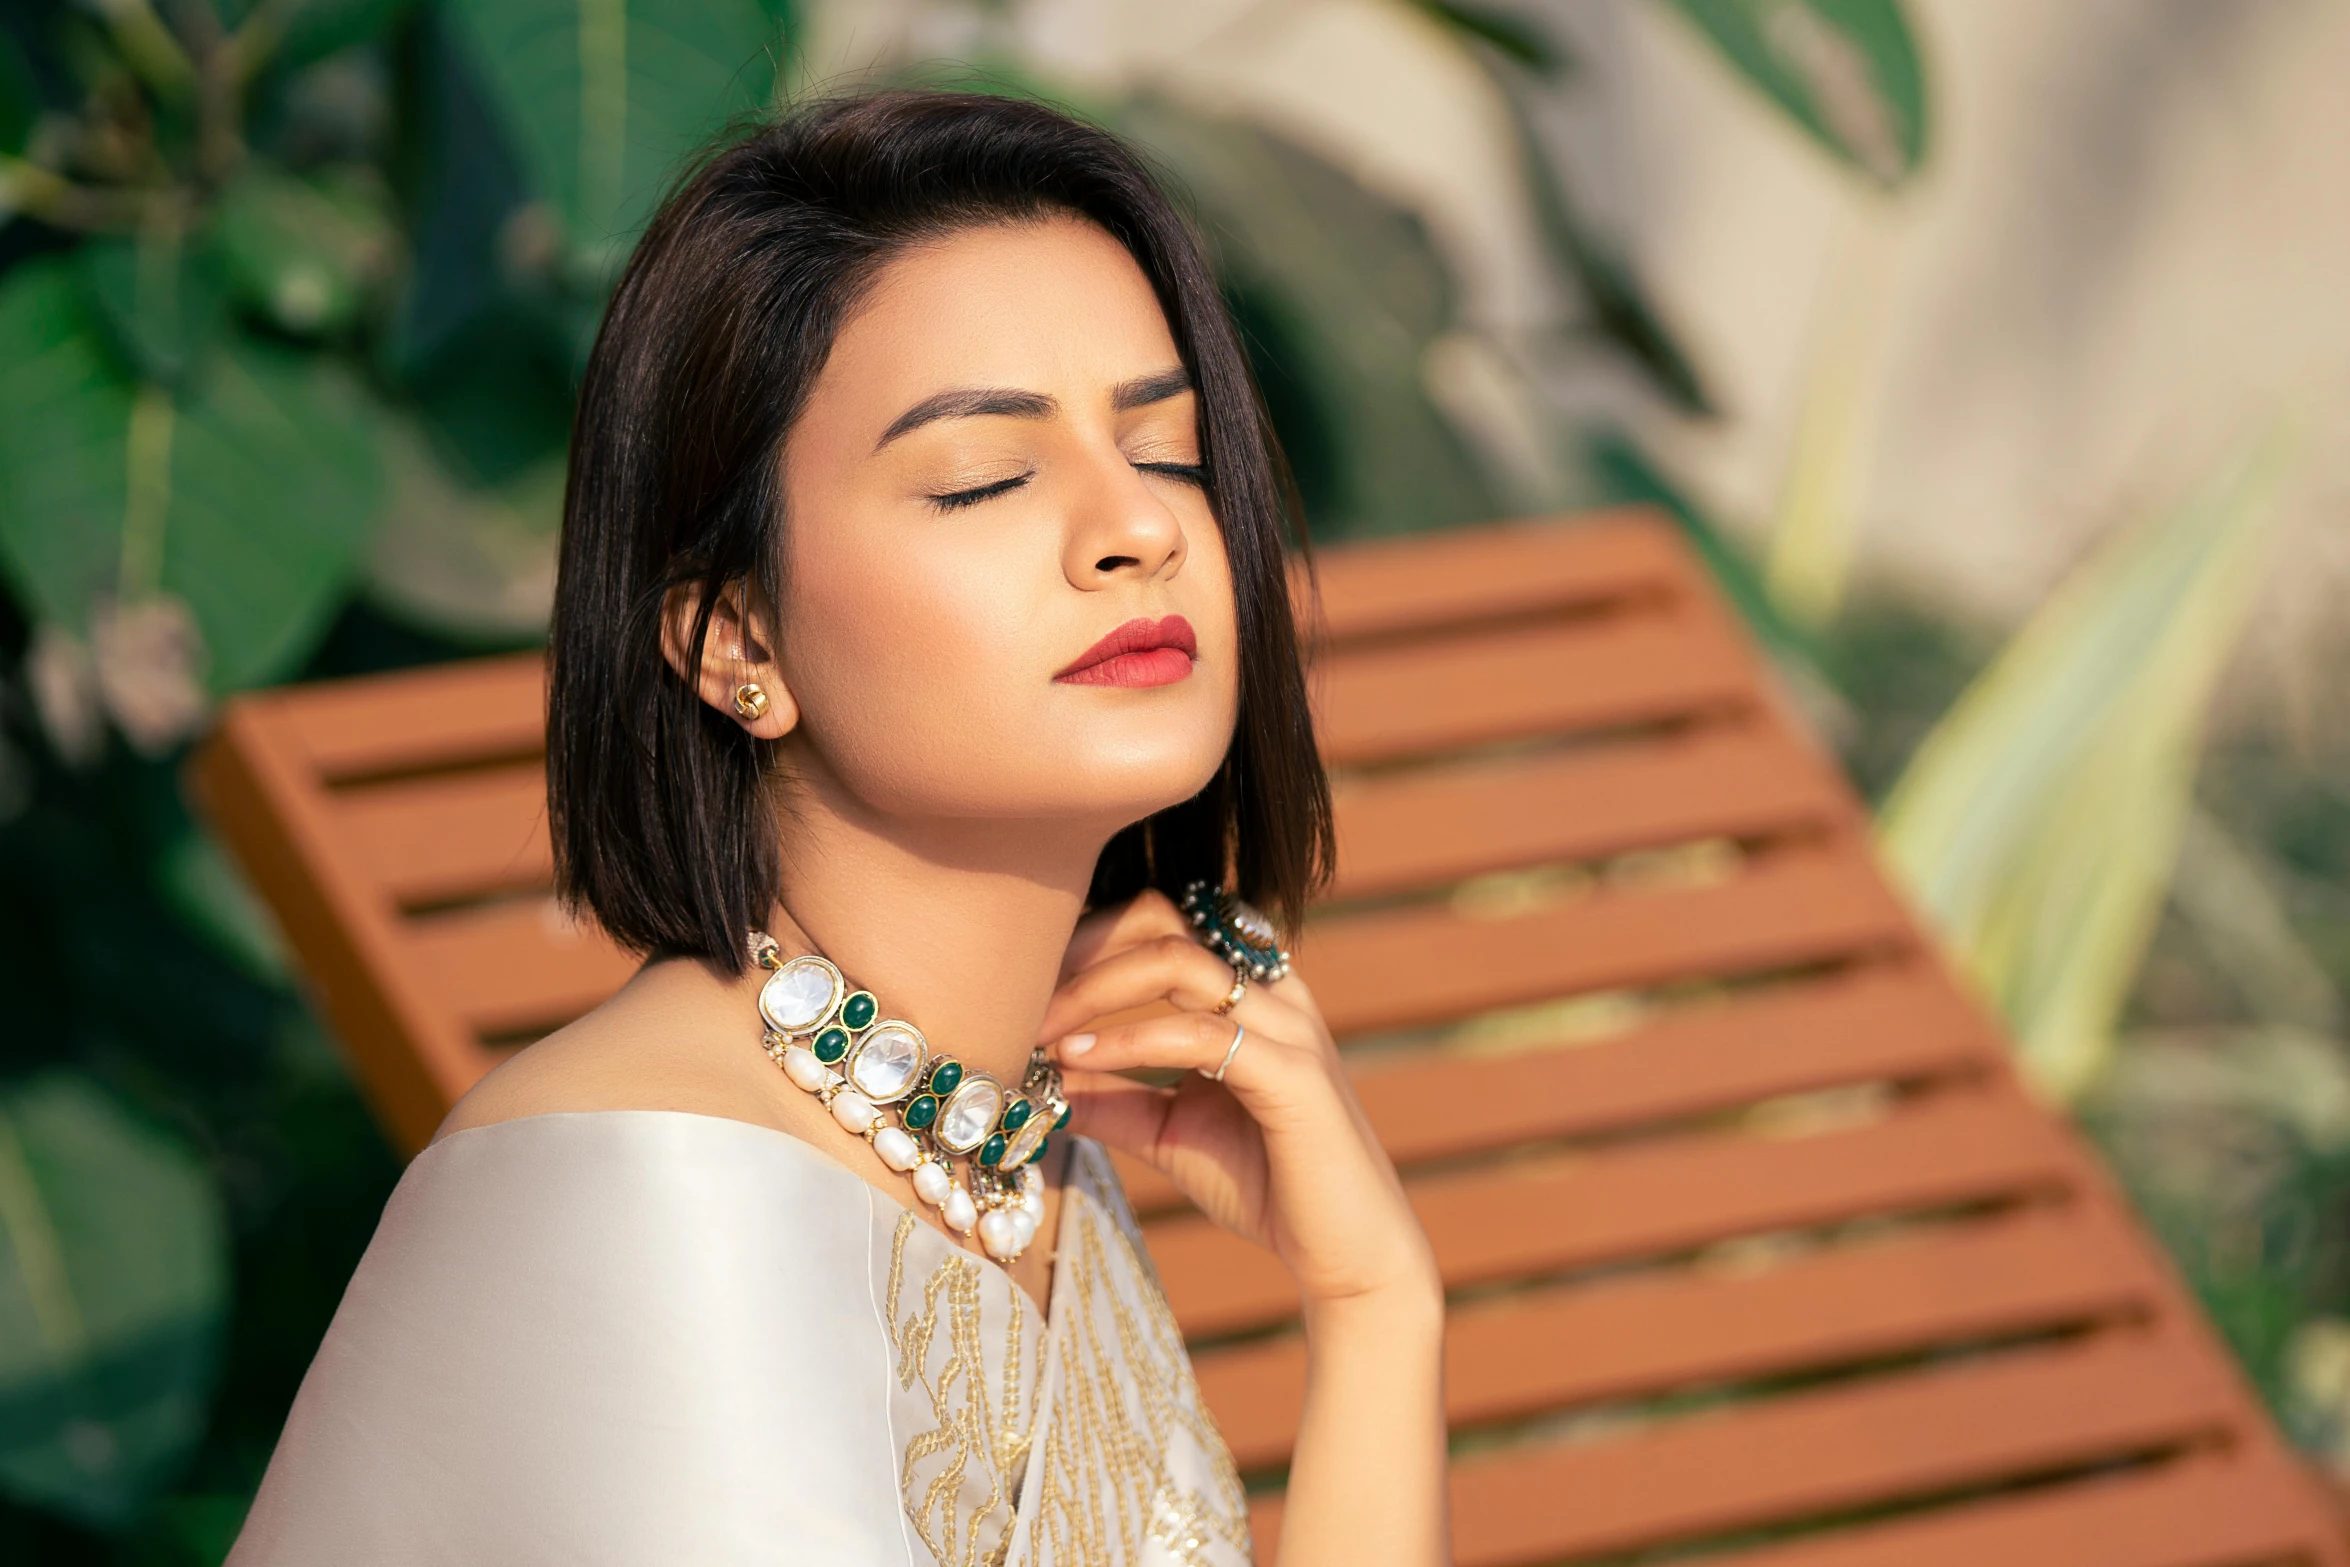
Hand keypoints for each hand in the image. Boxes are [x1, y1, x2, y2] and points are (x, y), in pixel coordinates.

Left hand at [1037, 890, 1436, 1310]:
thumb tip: (1035, 1081)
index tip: (1028, 983)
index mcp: (1248, 993)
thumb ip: (1111, 1099)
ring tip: (1040, 1031)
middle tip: (1023, 995)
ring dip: (1094, 989)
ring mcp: (1289, 1027)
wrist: (1346, 1252)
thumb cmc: (1265, 1184)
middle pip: (1164, 921)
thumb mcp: (1168, 1132)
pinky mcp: (1295, 1075)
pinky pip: (1201, 1034)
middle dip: (1084, 948)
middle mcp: (1271, 992)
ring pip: (1179, 961)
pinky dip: (1129, 1040)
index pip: (1161, 922)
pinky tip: (1079, 1060)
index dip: (1090, 938)